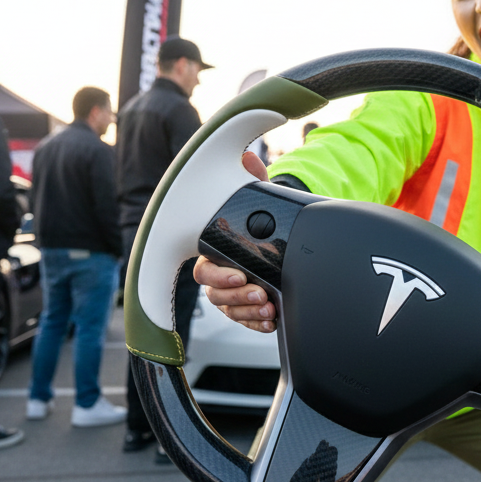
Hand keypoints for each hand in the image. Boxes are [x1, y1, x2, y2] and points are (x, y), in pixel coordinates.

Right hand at [191, 151, 277, 332]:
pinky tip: (271, 320)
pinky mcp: (245, 306)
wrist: (275, 233)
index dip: (221, 276)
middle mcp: (217, 274)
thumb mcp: (256, 196)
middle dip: (238, 297)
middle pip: (216, 294)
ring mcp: (230, 292)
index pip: (205, 270)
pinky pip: (245, 320)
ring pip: (230, 310)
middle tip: (261, 294)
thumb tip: (247, 158)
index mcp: (213, 250)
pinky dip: (257, 322)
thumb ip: (252, 179)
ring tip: (269, 308)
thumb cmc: (257, 216)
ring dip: (249, 312)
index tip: (241, 276)